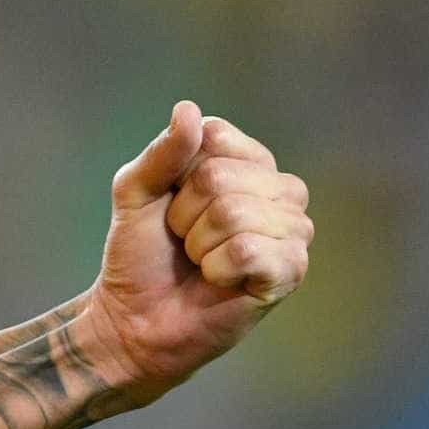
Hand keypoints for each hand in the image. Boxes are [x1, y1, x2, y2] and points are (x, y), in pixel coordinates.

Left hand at [80, 102, 313, 395]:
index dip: (177, 173)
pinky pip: (248, 250)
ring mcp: (291, 228)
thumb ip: (163, 153)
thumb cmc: (142, 254)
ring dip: (199, 244)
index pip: (214, 135)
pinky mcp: (291, 269)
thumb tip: (189, 109)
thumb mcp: (136, 192)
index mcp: (245, 160)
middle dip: (185, 215)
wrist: (136, 320)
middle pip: (219, 175)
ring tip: (201, 261)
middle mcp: (277, 188)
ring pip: (234, 212)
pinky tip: (219, 281)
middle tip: (185, 241)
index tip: (172, 203)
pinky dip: (217, 268)